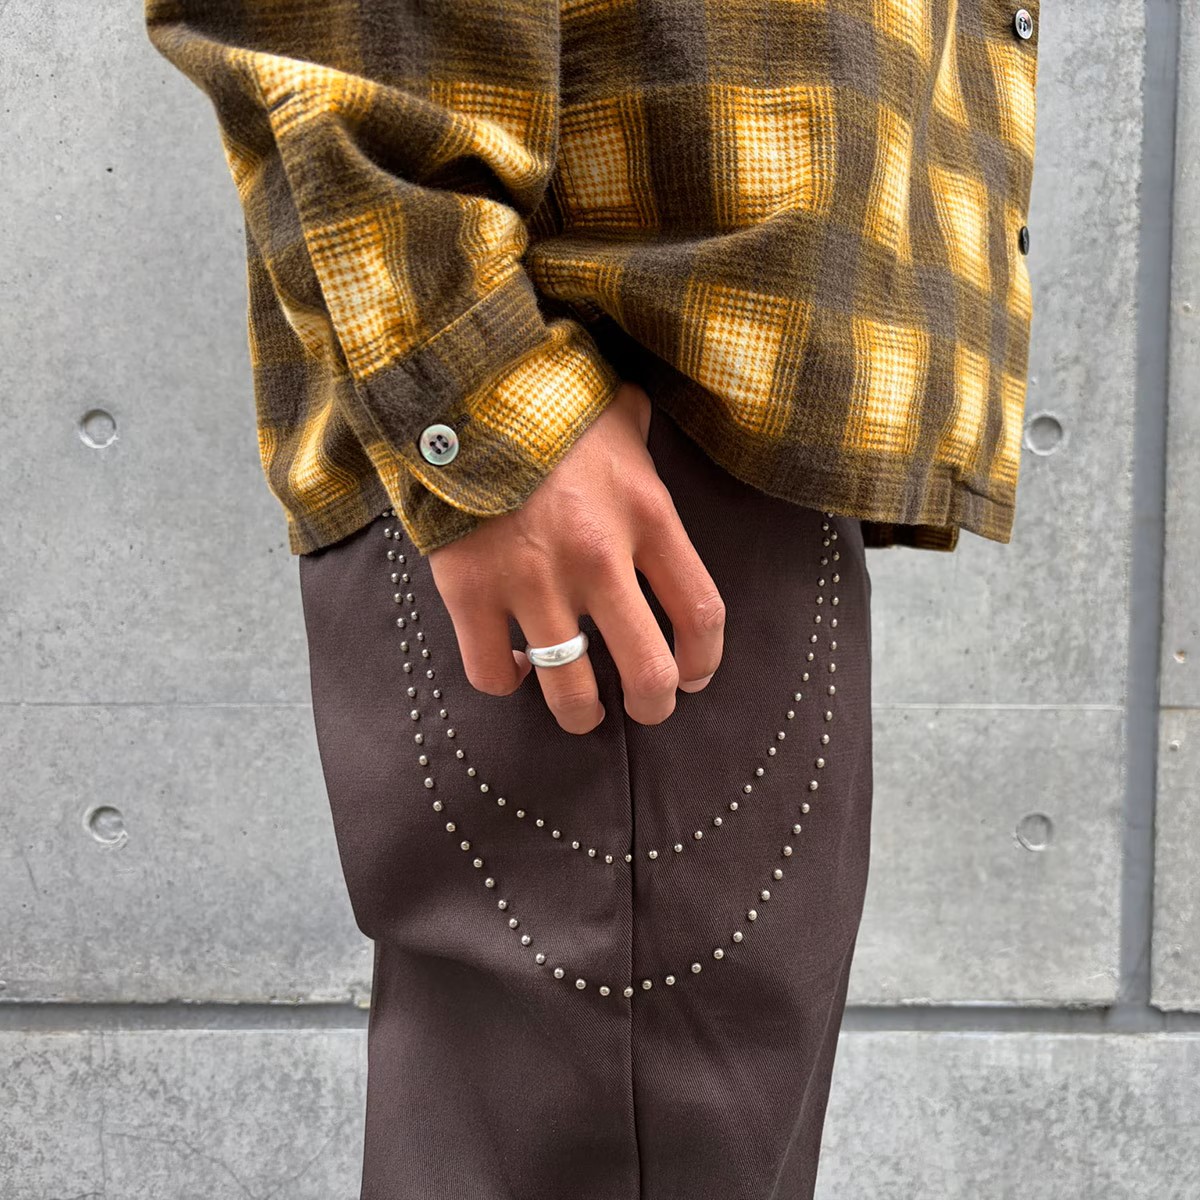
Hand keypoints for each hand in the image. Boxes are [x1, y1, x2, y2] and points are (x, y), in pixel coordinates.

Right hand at [427, 380, 725, 733]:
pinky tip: (515, 667)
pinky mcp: (471, 590)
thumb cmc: (546, 398)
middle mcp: (599, 557)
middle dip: (654, 705)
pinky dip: (507, 680)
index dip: (704, 660)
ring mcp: (533, 581)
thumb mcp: (617, 412)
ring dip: (582, 715)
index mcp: (647, 515)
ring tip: (582, 714)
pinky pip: (493, 671)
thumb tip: (641, 427)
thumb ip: (640, 436)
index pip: (701, 612)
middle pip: (648, 670)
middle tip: (649, 710)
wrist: (457, 384)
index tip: (694, 676)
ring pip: (572, 689)